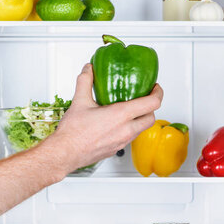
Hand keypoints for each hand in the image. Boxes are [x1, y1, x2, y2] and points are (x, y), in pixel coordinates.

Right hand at [40, 63, 162, 176]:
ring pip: (141, 129)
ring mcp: (122, 142)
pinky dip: (129, 129)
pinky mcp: (116, 150)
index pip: (152, 103)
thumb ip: (85, 81)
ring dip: (140, 119)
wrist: (64, 154)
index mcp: (121, 116)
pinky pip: (130, 138)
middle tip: (145, 98)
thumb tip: (89, 70)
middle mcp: (125, 130)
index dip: (158, 93)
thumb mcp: (79, 101)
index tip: (155, 88)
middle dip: (151, 107)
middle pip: (151, 118)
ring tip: (130, 109)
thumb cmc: (72, 133)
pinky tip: (117, 123)